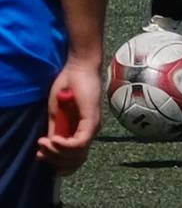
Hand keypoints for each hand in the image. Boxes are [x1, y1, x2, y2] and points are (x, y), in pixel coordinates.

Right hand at [36, 61, 101, 175]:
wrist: (78, 68)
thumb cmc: (68, 86)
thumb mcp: (56, 114)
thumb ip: (56, 131)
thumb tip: (47, 150)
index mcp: (82, 130)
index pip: (73, 158)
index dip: (56, 162)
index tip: (40, 154)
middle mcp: (90, 131)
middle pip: (75, 161)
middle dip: (55, 161)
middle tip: (41, 152)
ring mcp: (93, 126)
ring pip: (77, 155)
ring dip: (57, 153)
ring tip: (45, 143)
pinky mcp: (92, 120)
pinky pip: (79, 143)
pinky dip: (64, 146)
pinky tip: (53, 140)